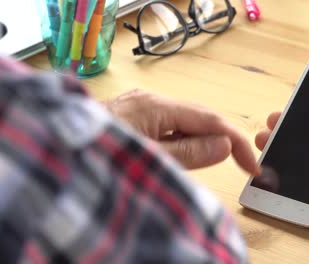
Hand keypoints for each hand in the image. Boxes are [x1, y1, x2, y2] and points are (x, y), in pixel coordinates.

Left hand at [104, 89, 258, 174]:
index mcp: (156, 108)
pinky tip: (191, 154)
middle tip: (243, 166)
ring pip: (187, 122)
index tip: (253, 165)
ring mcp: (142, 106)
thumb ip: (189, 151)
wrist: (55, 147)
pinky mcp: (136, 115)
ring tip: (222, 164)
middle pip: (201, 118)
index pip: (211, 121)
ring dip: (206, 141)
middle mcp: (151, 101)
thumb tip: (223, 145)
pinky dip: (187, 140)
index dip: (236, 142)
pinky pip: (171, 126)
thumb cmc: (96, 155)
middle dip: (225, 140)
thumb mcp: (149, 159)